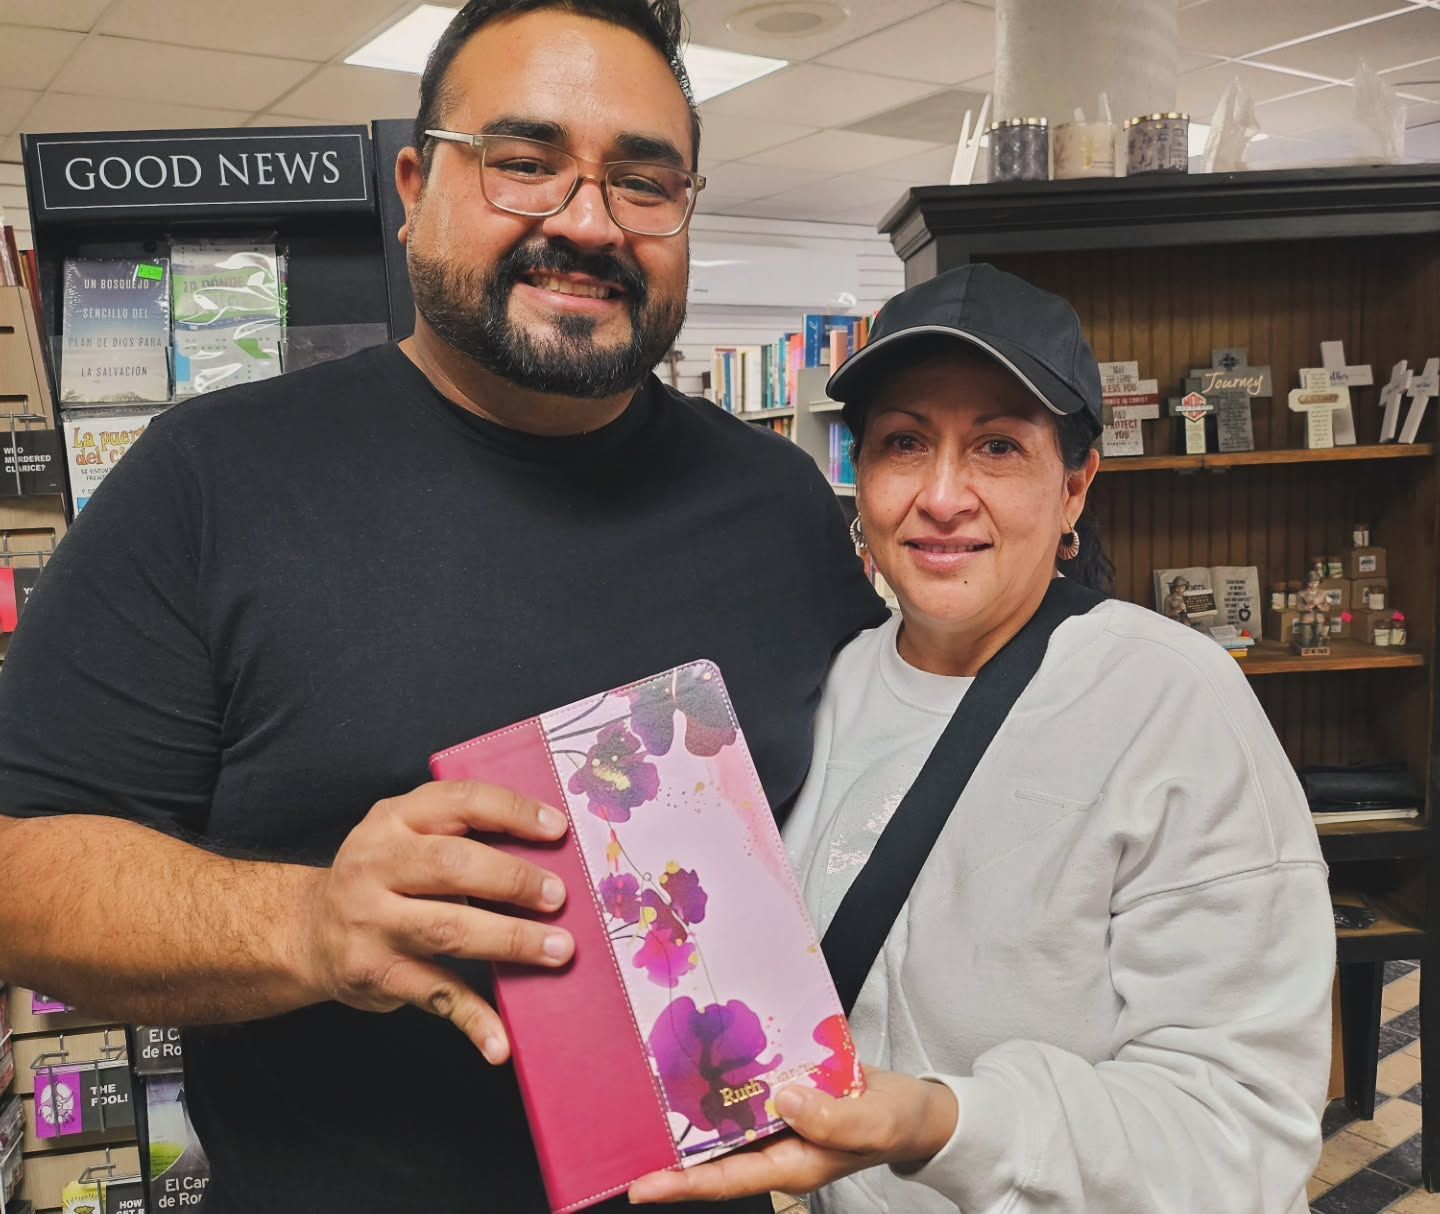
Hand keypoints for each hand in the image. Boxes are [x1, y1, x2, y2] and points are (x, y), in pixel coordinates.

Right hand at [292, 780, 572, 1063]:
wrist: (308, 931)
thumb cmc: (383, 876)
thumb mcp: (407, 835)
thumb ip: (463, 833)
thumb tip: (549, 852)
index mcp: (395, 818)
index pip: (460, 802)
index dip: (513, 812)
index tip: (558, 830)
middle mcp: (377, 866)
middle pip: (453, 866)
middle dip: (514, 880)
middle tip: (559, 897)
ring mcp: (373, 922)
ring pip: (449, 929)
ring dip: (510, 941)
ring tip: (557, 950)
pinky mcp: (376, 974)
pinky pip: (433, 995)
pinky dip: (472, 1020)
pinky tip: (501, 1041)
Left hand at [627, 1068, 957, 1203]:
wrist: (917, 1106)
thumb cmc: (899, 1122)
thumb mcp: (875, 1123)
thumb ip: (834, 1118)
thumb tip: (785, 1100)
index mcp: (793, 1165)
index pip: (727, 1179)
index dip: (682, 1184)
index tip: (640, 1186)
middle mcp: (777, 1145)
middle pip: (714, 1152)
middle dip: (670, 1147)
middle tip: (623, 1132)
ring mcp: (780, 1119)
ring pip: (726, 1117)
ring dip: (693, 1104)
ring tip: (646, 1087)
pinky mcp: (786, 1092)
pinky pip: (749, 1087)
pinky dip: (727, 1073)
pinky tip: (703, 1050)